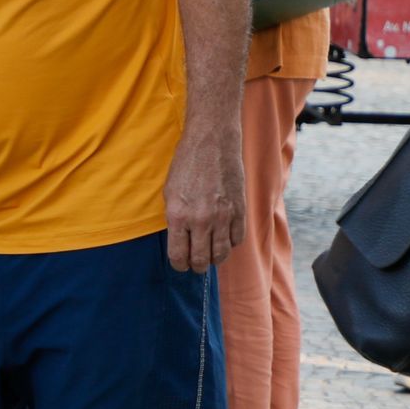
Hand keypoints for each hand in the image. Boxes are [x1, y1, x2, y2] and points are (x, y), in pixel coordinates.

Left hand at [163, 132, 244, 272]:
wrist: (212, 142)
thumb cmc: (186, 164)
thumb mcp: (170, 192)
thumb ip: (175, 219)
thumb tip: (181, 241)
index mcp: (178, 216)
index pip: (178, 256)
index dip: (179, 265)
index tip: (181, 264)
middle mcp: (200, 220)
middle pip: (200, 260)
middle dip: (197, 266)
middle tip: (196, 263)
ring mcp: (222, 216)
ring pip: (221, 254)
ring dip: (215, 258)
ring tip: (210, 254)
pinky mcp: (239, 210)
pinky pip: (237, 239)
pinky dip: (231, 242)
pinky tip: (224, 236)